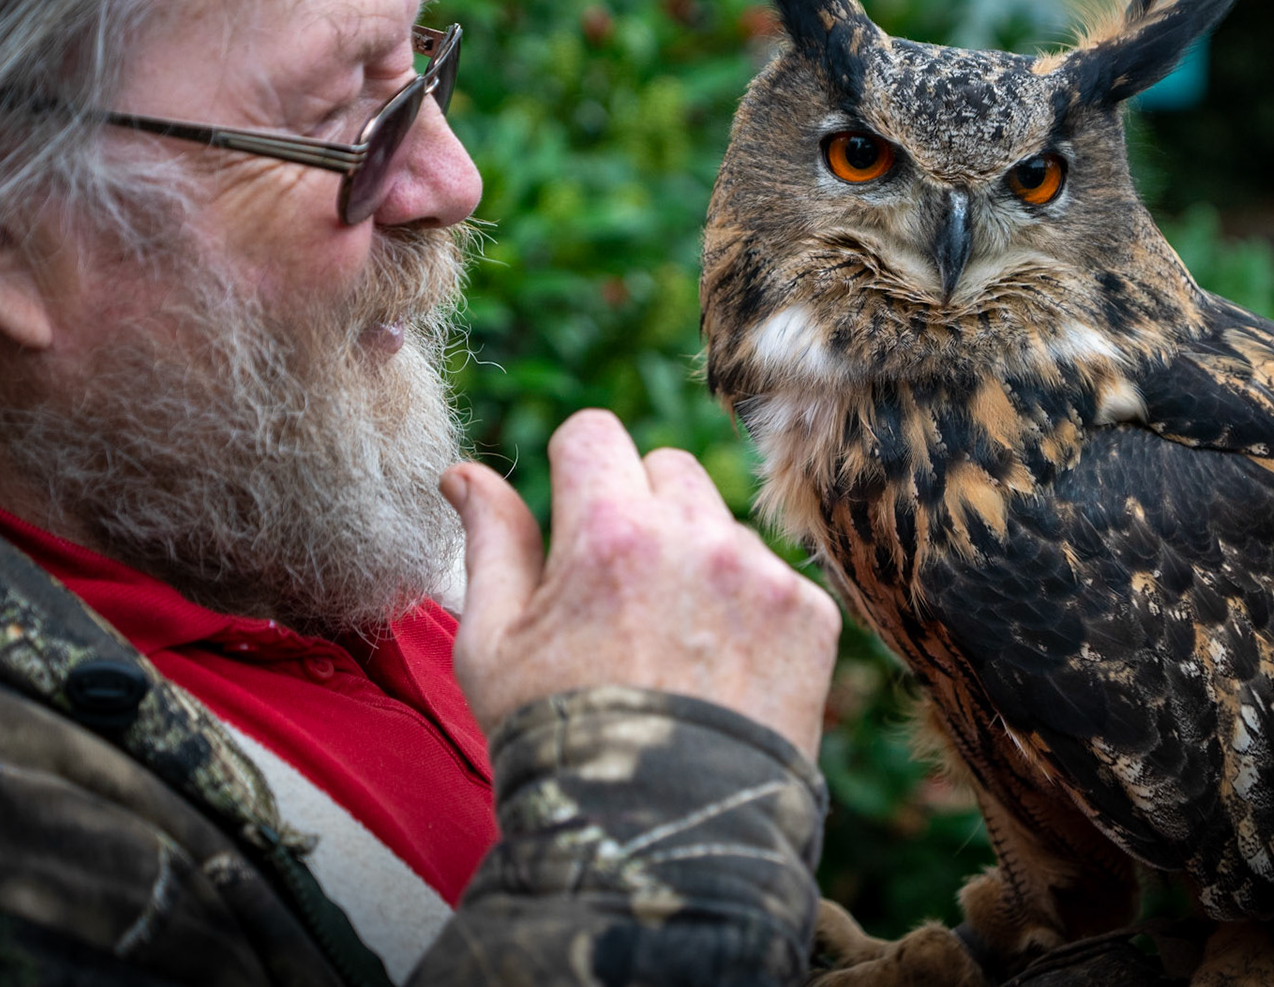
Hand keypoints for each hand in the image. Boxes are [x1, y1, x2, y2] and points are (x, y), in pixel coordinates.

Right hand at [441, 409, 840, 760]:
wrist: (660, 841)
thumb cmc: (558, 741)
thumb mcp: (493, 643)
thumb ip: (489, 541)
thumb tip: (463, 473)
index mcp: (610, 532)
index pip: (593, 432)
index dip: (574, 470)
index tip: (571, 516)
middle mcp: (697, 537)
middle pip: (665, 467)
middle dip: (638, 508)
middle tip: (619, 590)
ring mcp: (763, 576)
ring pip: (721, 523)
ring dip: (696, 558)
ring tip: (669, 645)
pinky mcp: (810, 615)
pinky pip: (772, 576)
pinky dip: (747, 608)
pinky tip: (717, 669)